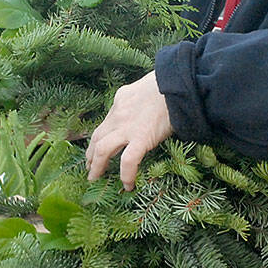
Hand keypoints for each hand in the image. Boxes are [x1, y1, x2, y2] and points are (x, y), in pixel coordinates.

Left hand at [85, 71, 172, 189]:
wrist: (178, 83)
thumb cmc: (169, 82)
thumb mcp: (146, 85)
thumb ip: (139, 98)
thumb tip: (144, 104)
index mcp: (121, 100)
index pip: (106, 122)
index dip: (100, 136)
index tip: (98, 146)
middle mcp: (118, 114)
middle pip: (97, 137)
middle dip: (91, 153)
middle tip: (89, 166)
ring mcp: (127, 127)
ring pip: (102, 149)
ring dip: (97, 165)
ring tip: (95, 177)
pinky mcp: (141, 138)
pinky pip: (128, 161)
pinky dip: (126, 175)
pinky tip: (128, 185)